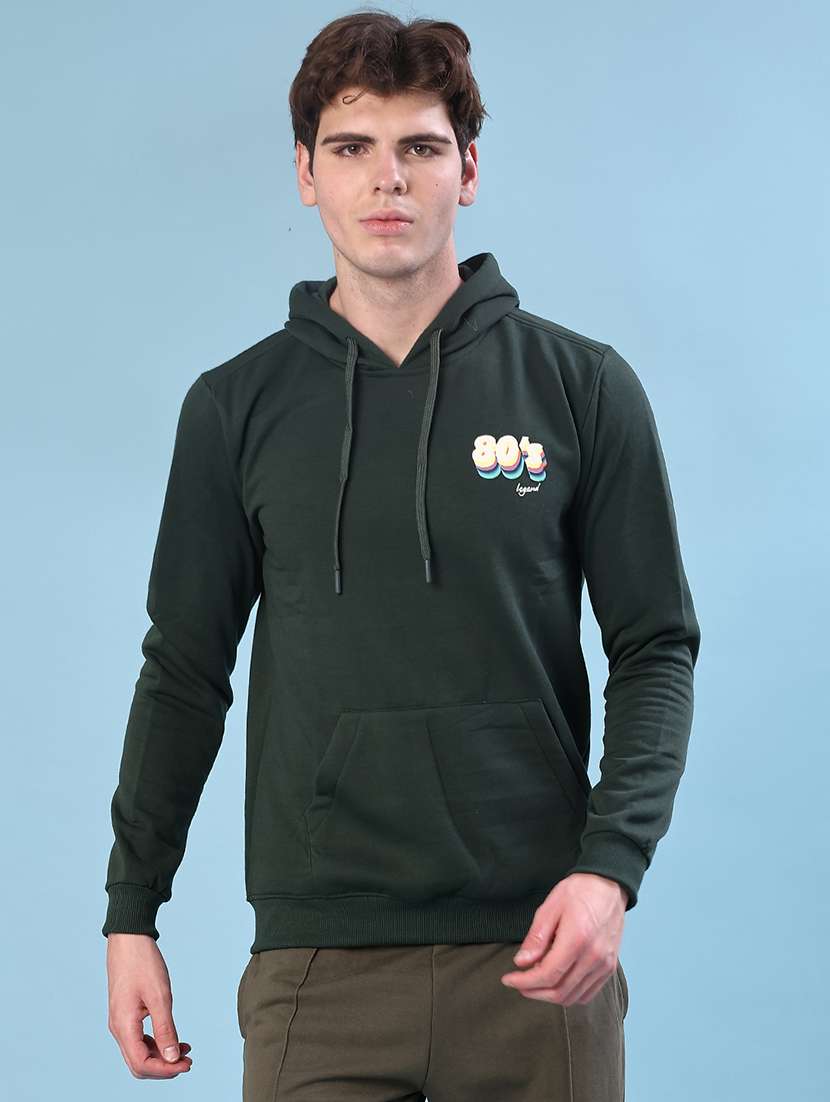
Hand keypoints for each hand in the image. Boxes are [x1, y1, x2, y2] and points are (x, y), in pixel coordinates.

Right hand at [106, 933, 192, 1078]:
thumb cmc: (143, 963)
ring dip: (161, 1056)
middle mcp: (118, 1028)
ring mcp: (120, 1021)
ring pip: (138, 1052)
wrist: (129, 939)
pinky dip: (156, 1043)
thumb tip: (173, 1057)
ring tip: (185, 1051)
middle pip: (138, 1064)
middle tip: (188, 1061)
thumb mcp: (160, 996)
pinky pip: (138, 1039)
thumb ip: (165, 1029)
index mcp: (124, 1027)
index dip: (165, 1070)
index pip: (142, 1064)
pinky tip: (173, 1038)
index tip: (187, 1064)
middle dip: (164, 1067)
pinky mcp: (125, 1014)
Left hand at [500, 872, 627, 1005]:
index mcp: (577, 939)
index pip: (548, 974)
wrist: (608, 886)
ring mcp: (604, 965)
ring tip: (535, 982)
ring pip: (573, 997)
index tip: (508, 979)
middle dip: (534, 992)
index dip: (524, 982)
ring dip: (549, 996)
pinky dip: (569, 995)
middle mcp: (594, 957)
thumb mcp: (550, 907)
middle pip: (560, 991)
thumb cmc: (579, 892)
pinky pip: (587, 994)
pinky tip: (556, 983)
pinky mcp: (609, 967)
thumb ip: (536, 937)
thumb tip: (521, 963)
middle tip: (518, 984)